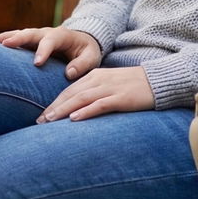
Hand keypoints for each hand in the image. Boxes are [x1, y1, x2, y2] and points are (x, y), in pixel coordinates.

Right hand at [0, 26, 102, 79]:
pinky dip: (4, 41)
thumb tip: (69, 74)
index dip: (44, 50)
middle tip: (5, 44)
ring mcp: (36, 36)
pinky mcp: (29, 43)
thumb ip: (82, 65)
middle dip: (18, 38)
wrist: (81, 42)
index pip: (51, 41)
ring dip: (6, 37)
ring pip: (20, 34)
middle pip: (31, 33)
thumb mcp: (91, 58)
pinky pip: (15, 39)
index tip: (37, 63)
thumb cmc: (87, 52)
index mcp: (62, 35)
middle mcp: (46, 33)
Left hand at [36, 66, 153, 122]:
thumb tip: (77, 111)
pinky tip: (74, 119)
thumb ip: (95, 94)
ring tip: (50, 121)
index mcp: (95, 76)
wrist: (159, 80)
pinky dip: (86, 111)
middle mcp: (99, 80)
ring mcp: (110, 88)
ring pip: (81, 99)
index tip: (42, 117)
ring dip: (64, 110)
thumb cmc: (134, 86)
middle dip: (54, 108)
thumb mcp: (110, 86)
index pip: (69, 90)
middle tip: (39, 122)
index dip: (54, 103)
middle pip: (71, 94)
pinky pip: (100, 104)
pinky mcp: (121, 97)